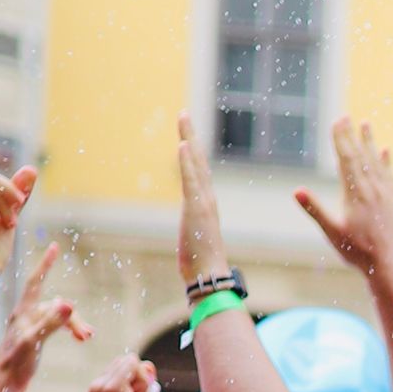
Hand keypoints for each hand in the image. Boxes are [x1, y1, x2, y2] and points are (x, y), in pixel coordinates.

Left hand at [0, 244, 89, 391]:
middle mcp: (25, 315)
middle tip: (87, 335)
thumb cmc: (15, 364)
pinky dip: (68, 329)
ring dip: (74, 325)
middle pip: (55, 306)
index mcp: (23, 312)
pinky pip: (55, 325)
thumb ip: (52, 323)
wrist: (4, 385)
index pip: (36, 281)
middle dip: (73, 317)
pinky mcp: (32, 337)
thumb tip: (69, 303)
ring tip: (86, 338)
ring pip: (57, 317)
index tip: (55, 247)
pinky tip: (78, 338)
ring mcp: (29, 326)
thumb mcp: (34, 342)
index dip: (46, 264)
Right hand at [88, 352, 165, 391]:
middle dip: (140, 379)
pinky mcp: (111, 389)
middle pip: (126, 359)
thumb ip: (142, 377)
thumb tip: (147, 364)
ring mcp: (101, 387)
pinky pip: (133, 364)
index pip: (123, 363)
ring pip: (131, 361)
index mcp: (98, 389)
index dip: (138, 380)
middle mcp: (95, 387)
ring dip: (142, 382)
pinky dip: (143, 382)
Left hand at [174, 115, 227, 294]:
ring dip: (189, 138)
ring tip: (183, 117)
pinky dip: (187, 162)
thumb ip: (191, 230)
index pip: (198, 172)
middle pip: (199, 159)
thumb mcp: (193, 241)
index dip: (192, 152)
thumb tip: (188, 234)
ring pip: (196, 163)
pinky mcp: (196, 209)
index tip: (185, 134)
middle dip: (190, 135)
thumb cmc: (201, 266)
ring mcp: (203, 202)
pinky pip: (190, 180)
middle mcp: (207, 198)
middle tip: (184, 113)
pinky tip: (182, 144)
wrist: (210, 278)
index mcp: (206, 204)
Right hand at [297, 116, 392, 278]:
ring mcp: (384, 194)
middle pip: (360, 155)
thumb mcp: (332, 232)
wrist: (388, 264)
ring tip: (366, 124)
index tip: (337, 121)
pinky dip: (386, 161)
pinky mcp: (392, 201)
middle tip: (345, 116)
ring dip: (369, 142)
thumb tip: (296, 191)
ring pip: (375, 162)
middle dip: (351, 135)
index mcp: (355, 194)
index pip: (346, 159)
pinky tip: (386, 150)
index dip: (340, 139)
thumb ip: (315, 210)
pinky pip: (388, 175)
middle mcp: (372, 189)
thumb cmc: (356, 251)